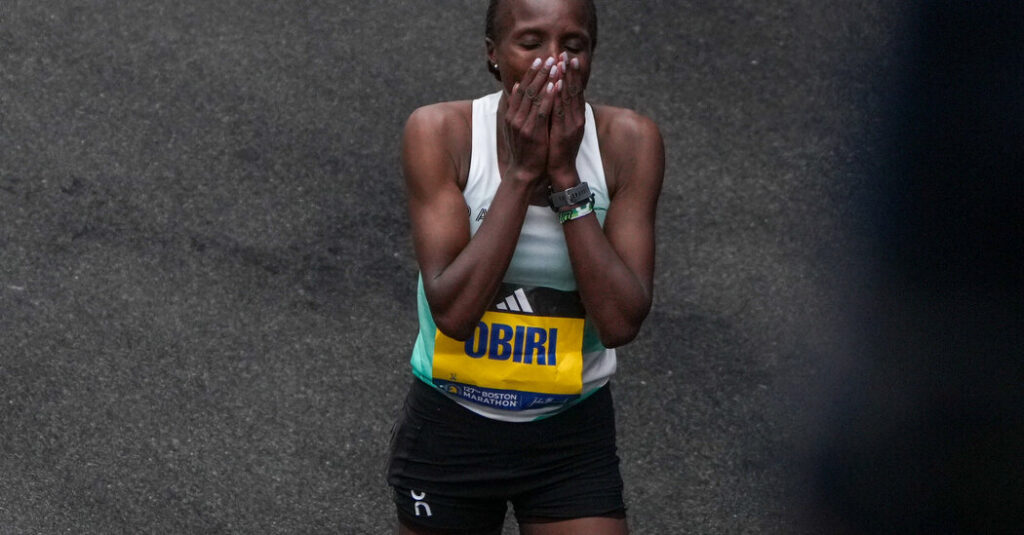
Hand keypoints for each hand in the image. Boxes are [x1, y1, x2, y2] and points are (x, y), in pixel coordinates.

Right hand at [502, 56, 559, 184]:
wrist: (525, 171)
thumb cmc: (526, 149)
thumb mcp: (518, 126)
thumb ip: (517, 107)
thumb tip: (518, 86)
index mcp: (512, 114)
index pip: (521, 89)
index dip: (531, 74)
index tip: (540, 60)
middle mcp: (515, 117)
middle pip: (527, 89)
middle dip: (539, 72)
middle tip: (549, 57)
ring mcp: (523, 124)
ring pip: (534, 97)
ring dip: (545, 80)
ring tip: (554, 66)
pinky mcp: (533, 132)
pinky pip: (541, 110)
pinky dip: (548, 97)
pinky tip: (555, 85)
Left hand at [548, 52, 585, 187]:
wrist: (560, 169)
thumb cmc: (558, 147)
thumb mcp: (561, 126)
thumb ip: (560, 111)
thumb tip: (557, 95)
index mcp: (576, 115)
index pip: (575, 90)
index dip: (572, 74)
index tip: (568, 58)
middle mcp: (576, 117)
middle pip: (574, 90)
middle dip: (570, 71)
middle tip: (566, 54)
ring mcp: (571, 124)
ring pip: (568, 98)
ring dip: (565, 79)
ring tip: (562, 63)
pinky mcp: (564, 131)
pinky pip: (560, 111)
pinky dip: (558, 96)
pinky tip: (556, 84)